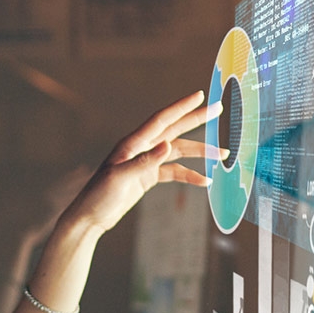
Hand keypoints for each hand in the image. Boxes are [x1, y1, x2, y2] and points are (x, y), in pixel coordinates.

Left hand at [62, 90, 226, 236]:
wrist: (90, 216)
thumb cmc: (99, 195)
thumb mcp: (120, 178)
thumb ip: (144, 162)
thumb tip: (168, 145)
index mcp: (133, 143)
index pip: (161, 120)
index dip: (181, 107)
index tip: (200, 96)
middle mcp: (141, 148)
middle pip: (174, 129)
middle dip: (197, 120)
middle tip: (219, 109)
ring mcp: (145, 162)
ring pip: (178, 151)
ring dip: (200, 152)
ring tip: (223, 155)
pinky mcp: (147, 177)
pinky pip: (173, 171)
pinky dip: (189, 175)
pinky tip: (204, 181)